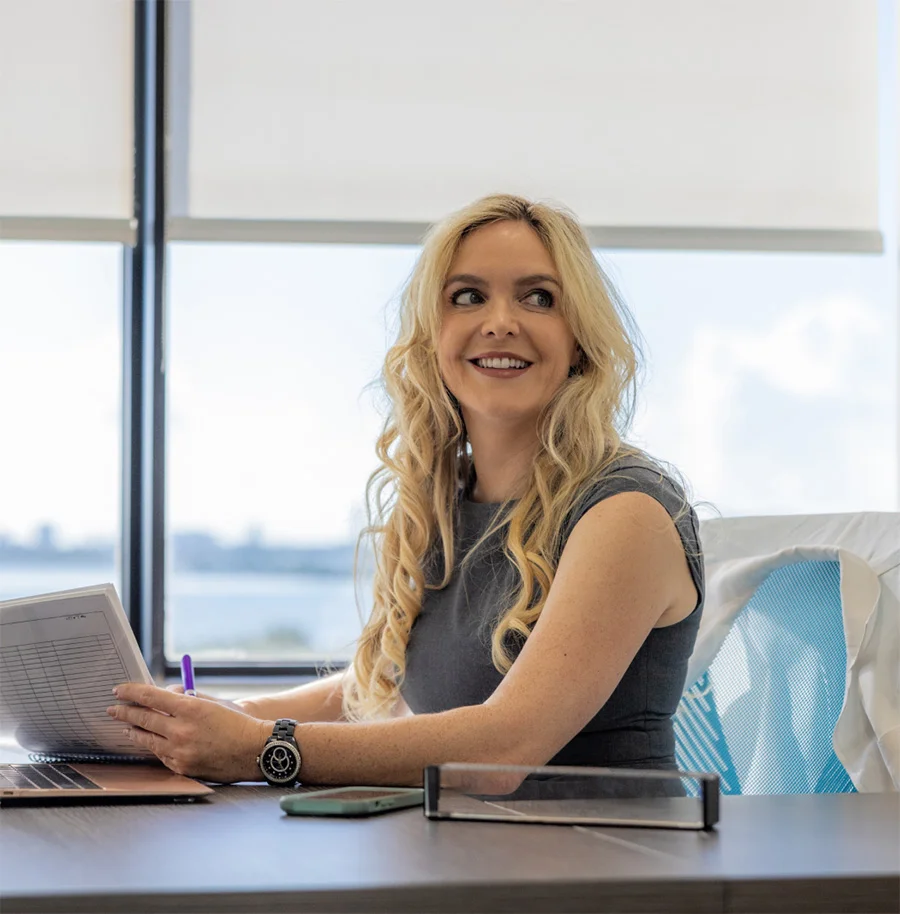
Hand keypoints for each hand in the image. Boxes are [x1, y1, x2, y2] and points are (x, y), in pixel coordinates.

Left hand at [109, 682, 270, 782]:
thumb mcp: (213, 702)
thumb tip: (167, 694)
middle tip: (113, 709)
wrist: (254, 750)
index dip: (132, 692)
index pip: (151, 697)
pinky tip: (152, 742)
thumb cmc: (237, 722)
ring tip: (126, 727)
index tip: (119, 690)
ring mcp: (180, 751)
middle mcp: (182, 730)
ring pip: (147, 740)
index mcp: (191, 709)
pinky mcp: (182, 767)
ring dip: (134, 731)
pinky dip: (155, 746)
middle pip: (143, 719)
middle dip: (124, 712)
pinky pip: (161, 755)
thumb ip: (188, 697)